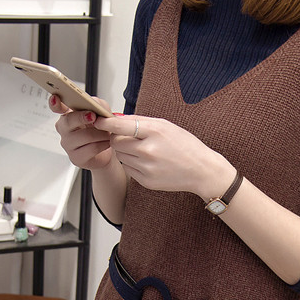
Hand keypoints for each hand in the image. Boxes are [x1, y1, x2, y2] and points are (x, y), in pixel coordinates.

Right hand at [49, 94, 114, 171]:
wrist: (107, 152)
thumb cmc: (101, 131)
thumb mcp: (102, 113)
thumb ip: (97, 104)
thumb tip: (93, 102)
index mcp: (68, 114)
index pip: (56, 107)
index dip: (54, 103)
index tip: (56, 99)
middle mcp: (64, 128)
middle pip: (68, 121)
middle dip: (82, 117)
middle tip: (94, 117)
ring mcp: (68, 144)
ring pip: (83, 136)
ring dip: (100, 134)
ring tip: (107, 133)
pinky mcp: (75, 157)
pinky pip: (90, 149)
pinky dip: (102, 144)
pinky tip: (106, 143)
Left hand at [92, 115, 235, 200]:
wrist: (201, 170)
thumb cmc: (185, 145)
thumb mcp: (165, 125)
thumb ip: (139, 121)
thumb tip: (115, 118)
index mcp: (154, 132)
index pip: (120, 126)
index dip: (106, 123)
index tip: (98, 120)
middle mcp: (148, 151)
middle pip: (116, 142)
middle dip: (117, 138)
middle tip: (128, 137)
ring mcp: (146, 168)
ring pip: (120, 156)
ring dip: (125, 151)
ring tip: (142, 150)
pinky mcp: (145, 181)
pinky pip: (128, 169)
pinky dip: (132, 164)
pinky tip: (147, 162)